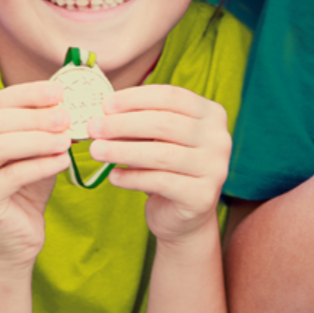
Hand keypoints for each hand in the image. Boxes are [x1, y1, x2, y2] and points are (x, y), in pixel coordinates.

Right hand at [0, 82, 71, 269]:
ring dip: (37, 139)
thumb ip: (41, 124)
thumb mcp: (32, 147)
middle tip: (66, 117)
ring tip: (66, 140)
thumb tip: (65, 99)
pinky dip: (41, 165)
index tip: (59, 93)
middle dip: (34, 116)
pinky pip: (11, 175)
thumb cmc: (23, 185)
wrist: (13, 238)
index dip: (28, 94)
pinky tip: (62, 161)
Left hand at [87, 85, 231, 246]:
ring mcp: (214, 168)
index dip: (136, 98)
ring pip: (161, 154)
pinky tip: (113, 176)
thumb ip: (139, 122)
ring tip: (96, 151)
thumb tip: (103, 112)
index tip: (105, 105)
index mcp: (211, 114)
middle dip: (123, 124)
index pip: (171, 96)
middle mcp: (219, 138)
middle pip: (165, 124)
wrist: (184, 216)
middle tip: (94, 128)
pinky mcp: (202, 196)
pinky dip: (132, 177)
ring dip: (122, 150)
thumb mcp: (157, 138)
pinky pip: (160, 182)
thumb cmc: (167, 167)